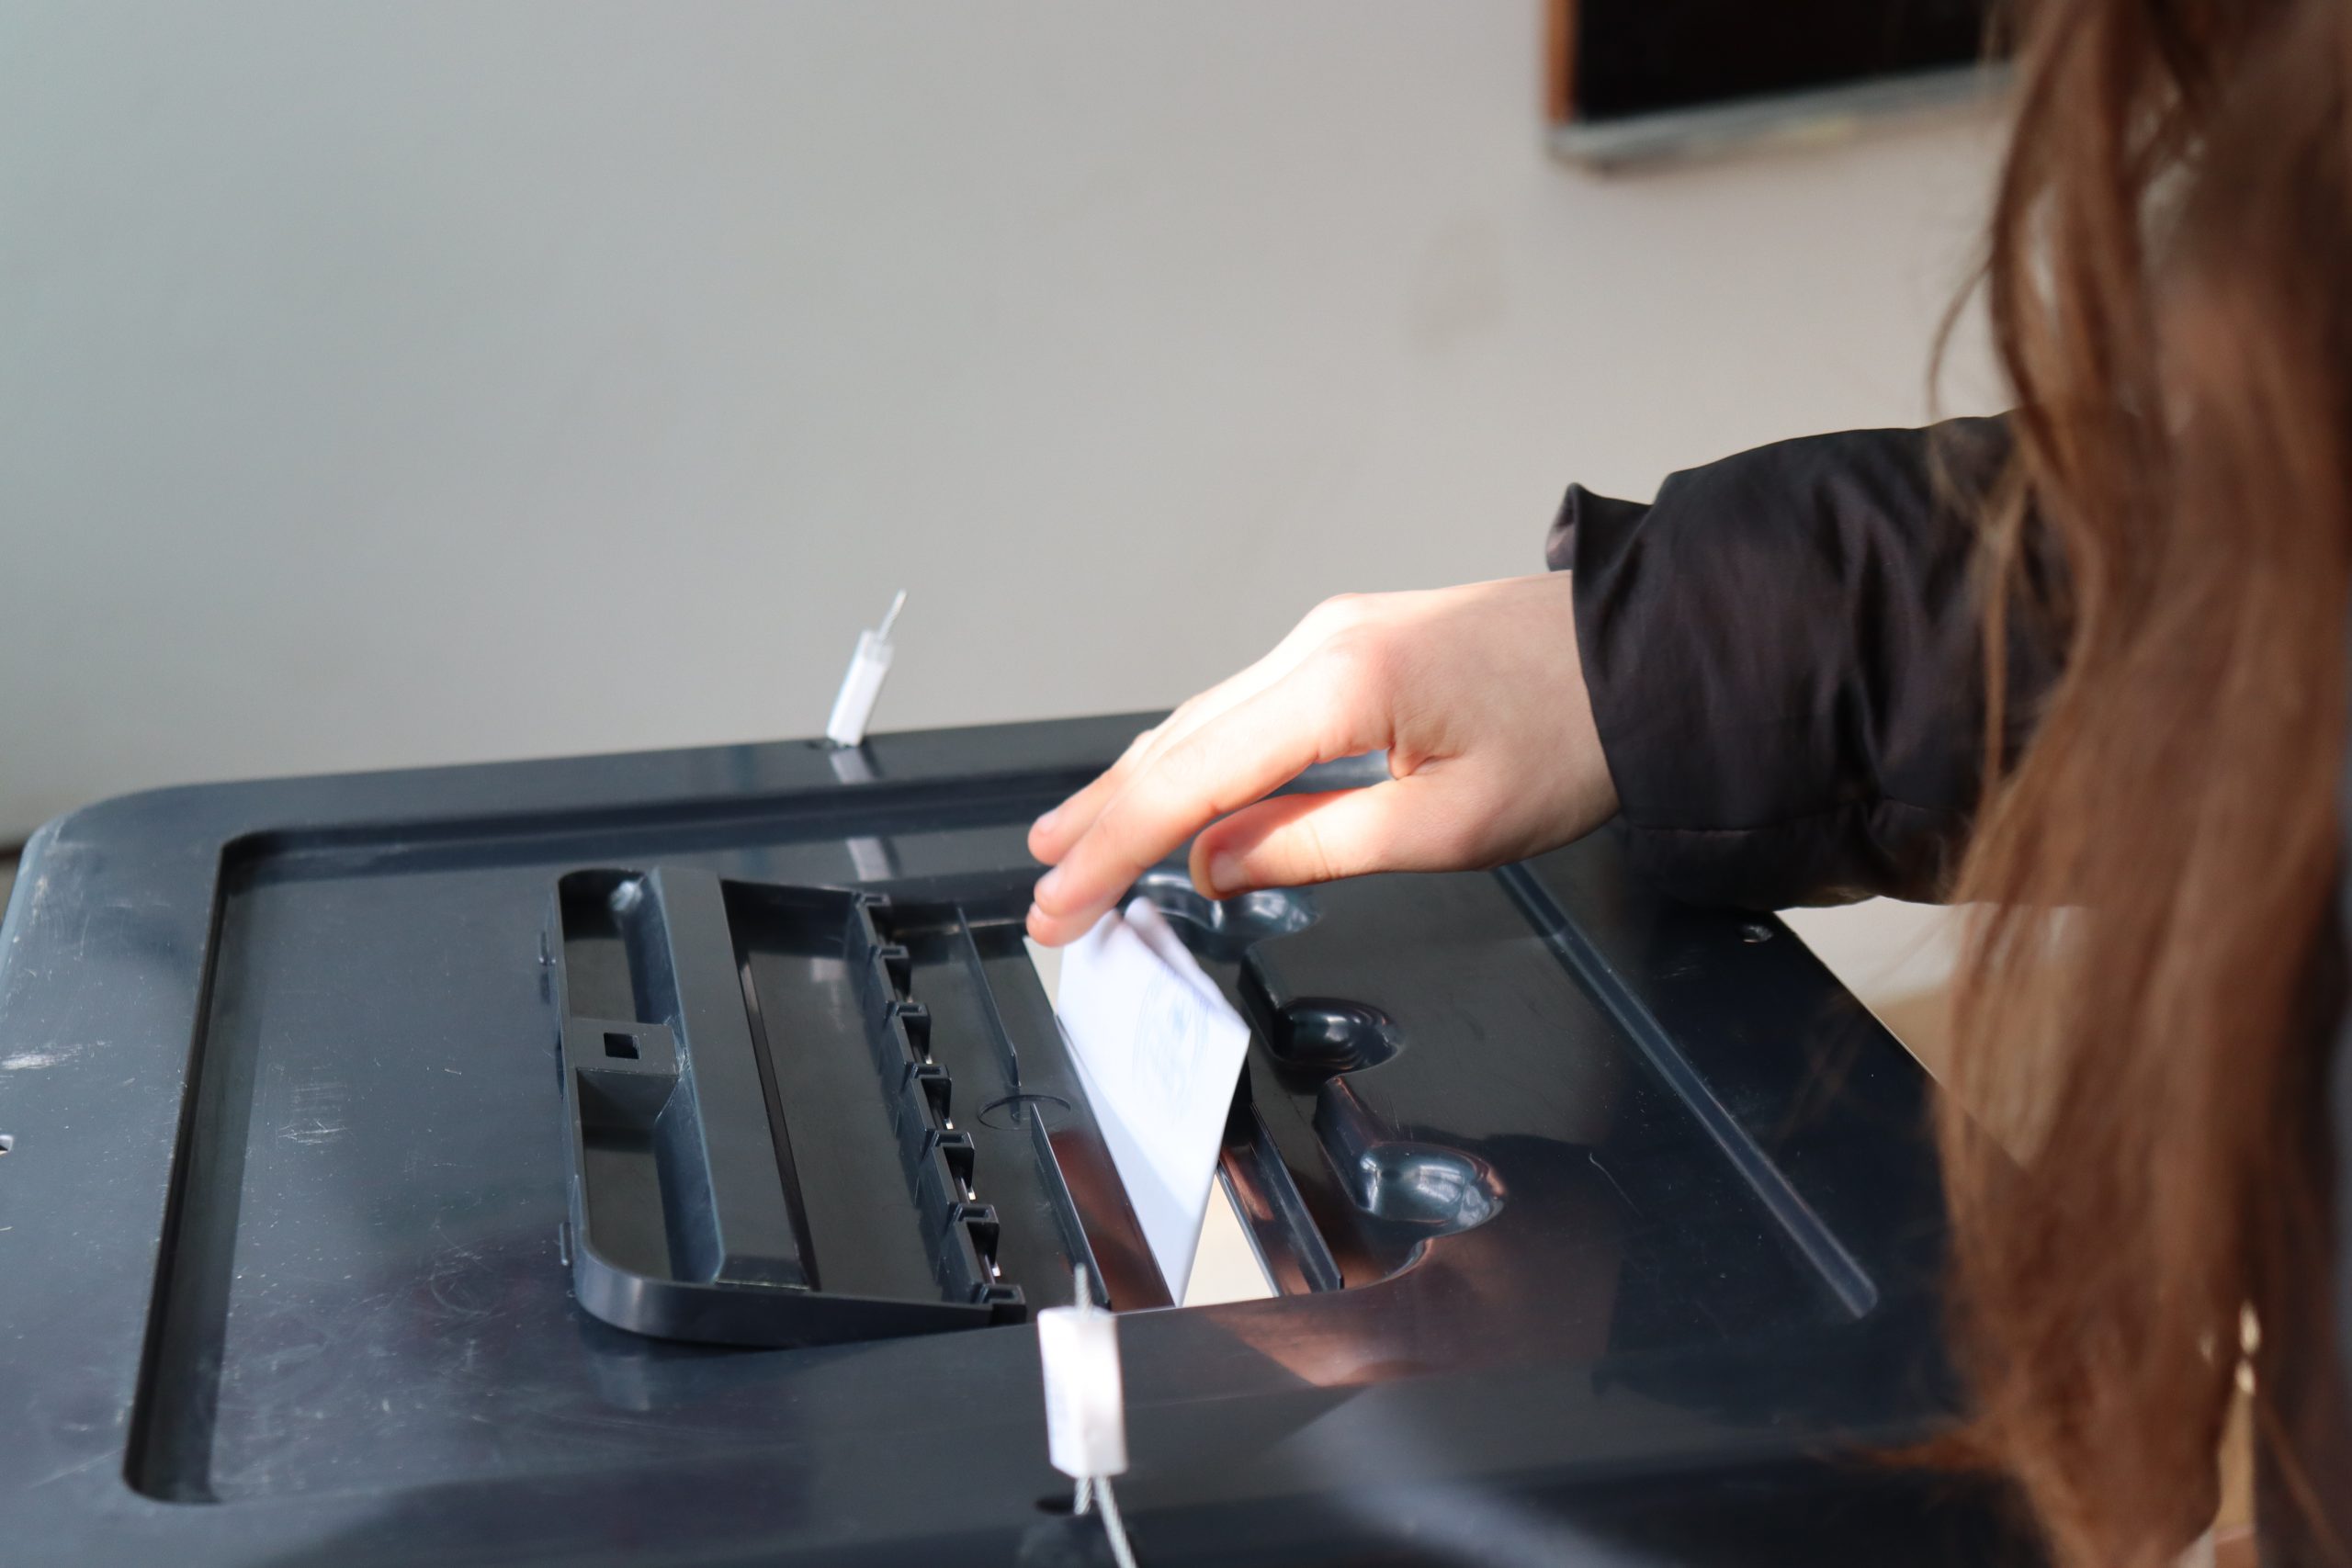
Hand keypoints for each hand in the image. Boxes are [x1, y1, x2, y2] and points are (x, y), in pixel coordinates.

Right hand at [1025, 574, 1618, 944]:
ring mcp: (1331, 635)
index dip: (1112, 852)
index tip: (1061, 906)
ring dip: (1136, 786)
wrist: (1648, 654)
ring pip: (1202, 721)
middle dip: (1100, 821)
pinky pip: (1244, 707)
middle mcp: (1317, 644)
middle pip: (1175, 744)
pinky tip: (1168, 789)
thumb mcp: (1449, 824)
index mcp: (1337, 686)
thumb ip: (1317, 845)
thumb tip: (1216, 865)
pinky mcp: (1351, 644)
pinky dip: (1191, 758)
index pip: (1188, 782)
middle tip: (1043, 885)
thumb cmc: (1572, 737)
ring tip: (1073, 840)